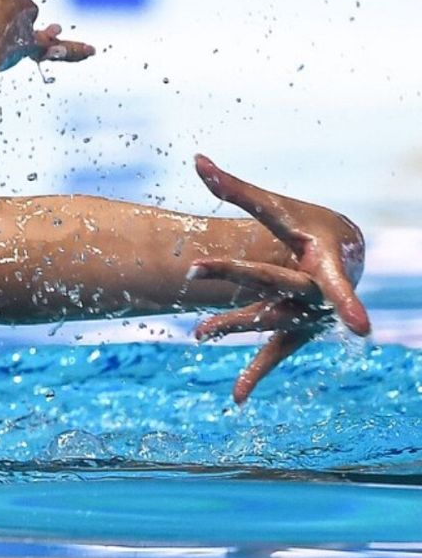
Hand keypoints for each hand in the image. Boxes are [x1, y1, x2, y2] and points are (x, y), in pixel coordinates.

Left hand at [186, 155, 370, 403]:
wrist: (342, 256)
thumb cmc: (308, 228)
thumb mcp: (278, 209)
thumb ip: (235, 189)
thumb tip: (195, 159)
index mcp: (321, 261)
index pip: (322, 275)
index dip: (345, 300)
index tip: (364, 330)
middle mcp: (315, 292)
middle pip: (271, 282)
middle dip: (232, 272)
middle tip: (193, 266)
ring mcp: (304, 316)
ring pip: (265, 319)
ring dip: (230, 322)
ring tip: (197, 333)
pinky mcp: (294, 333)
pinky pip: (273, 355)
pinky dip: (254, 375)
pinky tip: (236, 398)